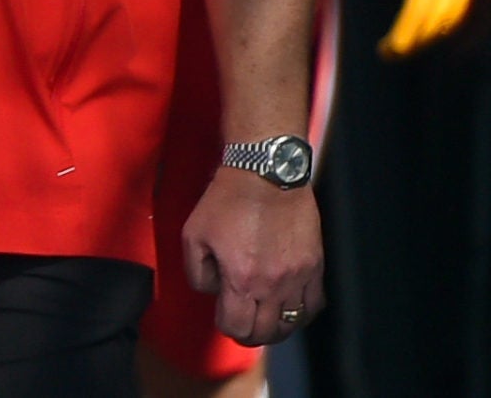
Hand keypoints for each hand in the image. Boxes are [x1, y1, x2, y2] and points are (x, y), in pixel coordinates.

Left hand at [181, 166, 322, 346]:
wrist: (266, 175)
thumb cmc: (225, 202)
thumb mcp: (193, 235)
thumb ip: (197, 271)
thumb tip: (213, 290)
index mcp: (241, 279)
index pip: (237, 326)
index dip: (227, 326)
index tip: (224, 318)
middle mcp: (274, 285)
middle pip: (266, 332)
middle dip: (249, 333)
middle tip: (242, 324)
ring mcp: (299, 278)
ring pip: (292, 323)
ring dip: (275, 327)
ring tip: (264, 319)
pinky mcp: (315, 266)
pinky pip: (314, 305)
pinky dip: (301, 313)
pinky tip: (289, 307)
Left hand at [347, 0, 480, 57]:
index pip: (423, 5)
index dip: (407, 31)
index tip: (389, 51)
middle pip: (443, 14)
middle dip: (420, 38)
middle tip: (393, 55)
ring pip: (459, 8)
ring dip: (438, 31)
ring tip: (414, 47)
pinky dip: (457, 18)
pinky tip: (444, 29)